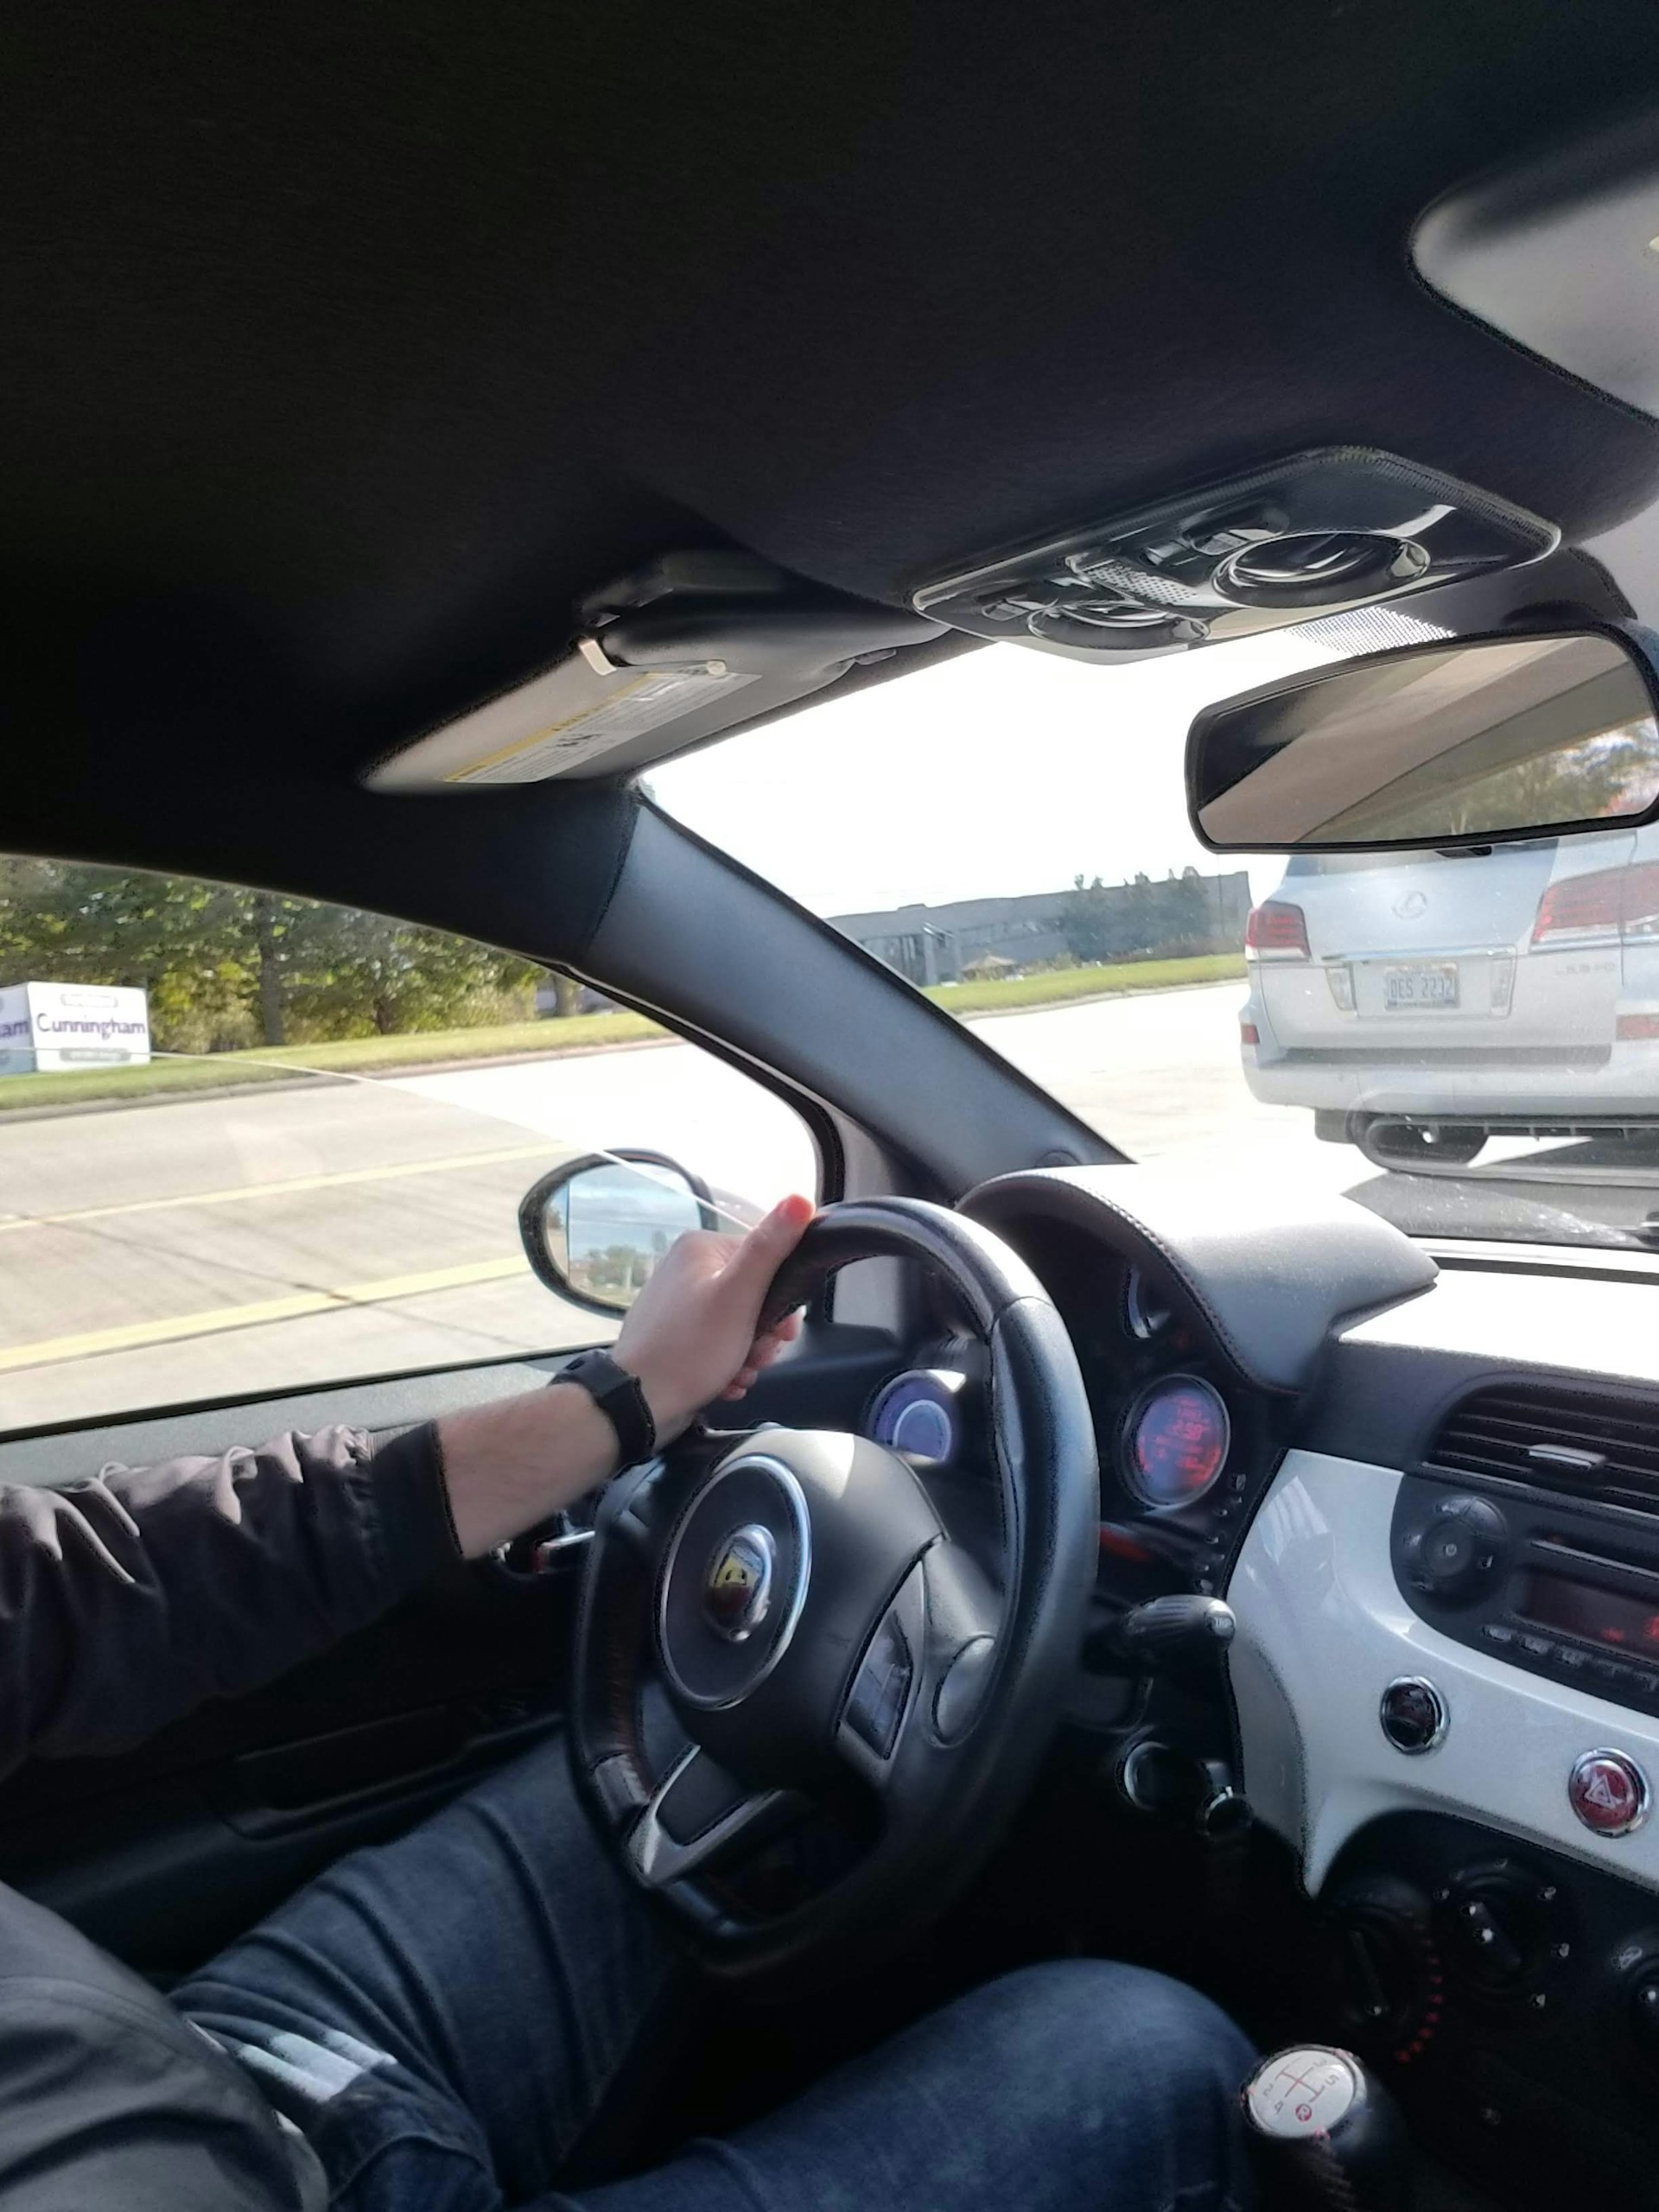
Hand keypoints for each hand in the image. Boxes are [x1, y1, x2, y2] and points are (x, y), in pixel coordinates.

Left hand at [612, 1192, 814, 1440]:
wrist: (639, 1404)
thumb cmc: (690, 1350)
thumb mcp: (739, 1297)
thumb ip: (770, 1248)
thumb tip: (799, 1200)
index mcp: (701, 1249)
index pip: (766, 1258)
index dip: (783, 1298)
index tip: (783, 1330)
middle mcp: (687, 1269)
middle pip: (754, 1295)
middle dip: (764, 1333)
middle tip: (758, 1355)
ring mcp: (680, 1304)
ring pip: (739, 1324)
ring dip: (749, 1353)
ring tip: (739, 1373)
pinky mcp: (677, 1335)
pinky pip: (718, 1343)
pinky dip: (728, 1364)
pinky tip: (726, 1381)